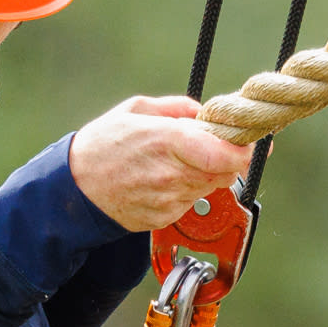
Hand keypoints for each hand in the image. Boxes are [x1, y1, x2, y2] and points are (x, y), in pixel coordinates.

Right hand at [70, 94, 252, 231]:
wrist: (75, 189)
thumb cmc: (102, 145)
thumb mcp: (135, 109)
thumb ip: (177, 108)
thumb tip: (204, 113)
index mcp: (165, 141)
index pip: (223, 153)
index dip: (244, 149)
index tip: (252, 141)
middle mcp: (170, 174)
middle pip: (224, 171)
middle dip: (228, 158)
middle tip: (220, 145)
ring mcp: (168, 200)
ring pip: (210, 187)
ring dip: (207, 173)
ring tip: (181, 160)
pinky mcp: (165, 218)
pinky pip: (191, 201)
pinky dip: (188, 189)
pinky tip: (166, 178)